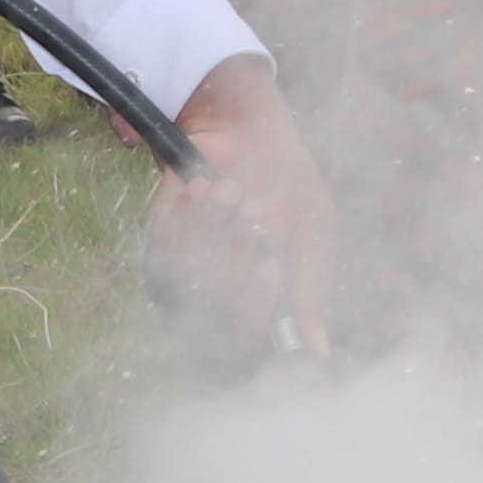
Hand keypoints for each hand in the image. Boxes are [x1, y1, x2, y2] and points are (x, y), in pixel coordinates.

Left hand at [146, 56, 337, 357]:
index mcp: (261, 296)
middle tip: (256, 209)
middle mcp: (223, 289)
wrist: (250, 131)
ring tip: (235, 190)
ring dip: (216, 226)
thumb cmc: (290, 184)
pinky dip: (190, 212)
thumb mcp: (315, 231)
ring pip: (195, 272)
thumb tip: (320, 351)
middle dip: (239, 251)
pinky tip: (206, 186)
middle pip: (218, 305)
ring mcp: (190, 265)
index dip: (257, 303)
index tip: (272, 262)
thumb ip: (314, 287)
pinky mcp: (162, 237)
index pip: (250, 331)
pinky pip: (168, 244)